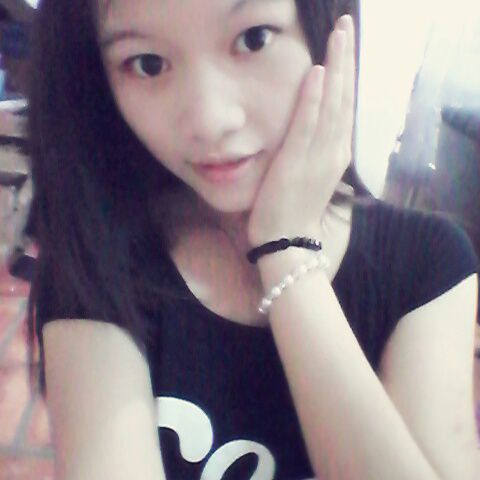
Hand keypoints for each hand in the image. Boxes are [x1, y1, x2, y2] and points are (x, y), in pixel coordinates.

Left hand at [247, 15, 355, 246]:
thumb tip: (311, 136)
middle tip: (347, 27)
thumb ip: (314, 155)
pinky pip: (306, 125)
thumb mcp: (310, 180)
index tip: (345, 51)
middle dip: (346, 60)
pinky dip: (313, 99)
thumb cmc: (295, 214)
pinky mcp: (296, 163)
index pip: (343, 108)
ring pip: (331, 105)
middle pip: (342, 98)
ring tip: (339, 35)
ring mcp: (317, 157)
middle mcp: (332, 152)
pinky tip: (317, 72)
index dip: (346, 77)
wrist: (288, 245)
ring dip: (335, 67)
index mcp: (335, 155)